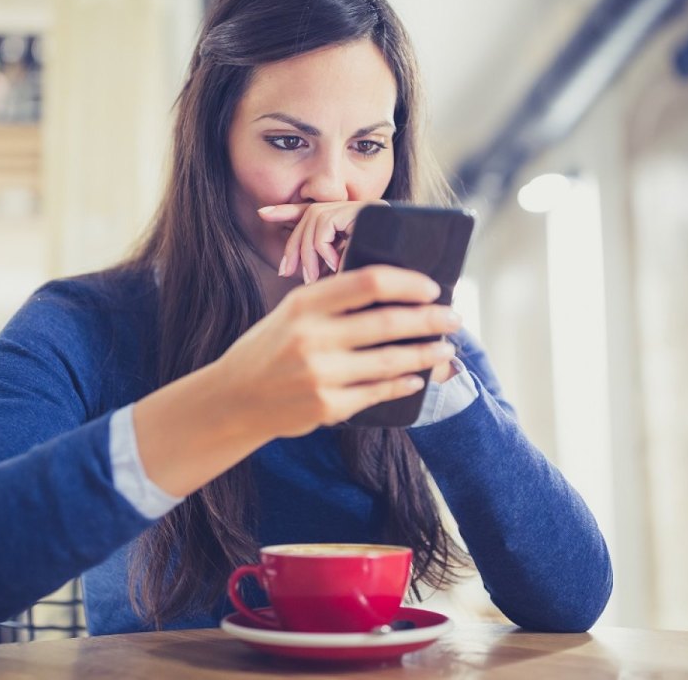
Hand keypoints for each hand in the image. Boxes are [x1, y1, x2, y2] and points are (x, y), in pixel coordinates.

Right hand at [213, 265, 461, 438]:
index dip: (408, 283)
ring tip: (445, 348)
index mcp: (304, 304)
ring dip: (426, 354)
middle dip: (430, 319)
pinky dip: (403, 384)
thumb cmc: (270, 348)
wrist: (233, 399)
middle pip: (388, 321)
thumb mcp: (292, 312)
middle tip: (454, 318)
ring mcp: (320, 374)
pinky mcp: (326, 406)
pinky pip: (378, 392)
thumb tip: (396, 292)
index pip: (369, 282)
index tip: (432, 288)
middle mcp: (312, 336)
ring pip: (390, 361)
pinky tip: (417, 378)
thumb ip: (334, 300)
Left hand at [258, 201, 386, 284]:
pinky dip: (323, 246)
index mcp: (354, 224)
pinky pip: (327, 223)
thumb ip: (320, 266)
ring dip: (309, 250)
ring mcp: (367, 209)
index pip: (314, 212)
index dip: (288, 211)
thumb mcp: (338, 278)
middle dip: (295, 243)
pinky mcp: (366, 212)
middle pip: (312, 215)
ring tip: (313, 275)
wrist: (407, 296)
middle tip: (288, 271)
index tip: (263, 214)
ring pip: (317, 218)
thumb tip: (293, 267)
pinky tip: (333, 264)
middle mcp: (362, 211)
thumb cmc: (368, 295)